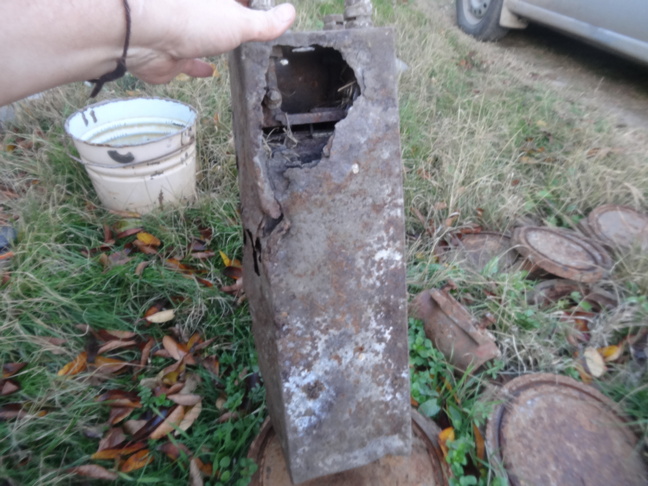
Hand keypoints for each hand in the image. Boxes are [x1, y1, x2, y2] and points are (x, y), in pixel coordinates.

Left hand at [127, 0, 295, 83]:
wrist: (146, 36)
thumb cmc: (190, 17)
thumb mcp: (240, 21)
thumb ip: (265, 22)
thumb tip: (290, 14)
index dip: (252, 6)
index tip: (266, 11)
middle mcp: (197, 9)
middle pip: (221, 13)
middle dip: (236, 19)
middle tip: (255, 29)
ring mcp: (184, 31)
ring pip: (203, 34)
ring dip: (216, 39)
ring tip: (234, 47)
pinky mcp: (173, 54)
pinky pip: (188, 60)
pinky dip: (199, 66)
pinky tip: (210, 70)